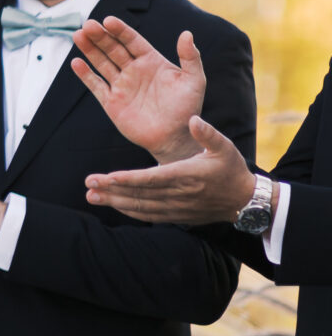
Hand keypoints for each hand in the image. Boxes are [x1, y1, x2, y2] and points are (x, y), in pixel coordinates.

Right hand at [70, 17, 205, 161]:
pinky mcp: (111, 102)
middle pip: (113, 49)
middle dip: (101, 37)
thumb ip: (190, 57)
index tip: (108, 20)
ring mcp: (121, 85)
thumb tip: (187, 33)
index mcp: (151, 61)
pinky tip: (76, 63)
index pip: (132, 41)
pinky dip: (85, 75)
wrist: (175, 138)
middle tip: (89, 25)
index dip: (120, 30)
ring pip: (101, 63)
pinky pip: (95, 86)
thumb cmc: (187, 109)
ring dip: (90, 49)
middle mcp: (134, 70)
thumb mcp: (194, 80)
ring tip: (78, 35)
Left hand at [85, 116, 255, 225]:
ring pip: (141, 207)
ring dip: (115, 202)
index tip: (107, 177)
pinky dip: (130, 211)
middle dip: (112, 190)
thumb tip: (193, 119)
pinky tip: (113, 205)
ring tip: (91, 196)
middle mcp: (179, 194)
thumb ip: (208, 134)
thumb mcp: (225, 147)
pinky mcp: (177, 216)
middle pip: (140, 194)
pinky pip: (149, 216)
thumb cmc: (232, 170)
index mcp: (188, 175)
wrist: (247, 201)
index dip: (129, 179)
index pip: (153, 179)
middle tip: (88, 184)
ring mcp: (177, 208)